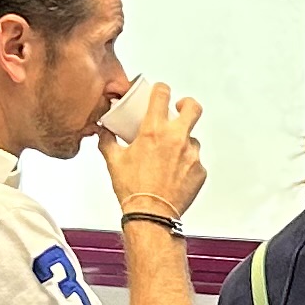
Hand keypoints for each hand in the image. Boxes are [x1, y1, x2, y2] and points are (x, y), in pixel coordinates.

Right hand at [96, 83, 207, 227]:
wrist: (151, 214)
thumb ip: (108, 141)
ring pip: (192, 138)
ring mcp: (191, 154)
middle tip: (180, 109)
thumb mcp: (114, 161)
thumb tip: (104, 132)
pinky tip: (174, 174)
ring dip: (183, 142)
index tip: (160, 92)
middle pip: (193, 107)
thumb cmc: (134, 190)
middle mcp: (176, 138)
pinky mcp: (200, 170)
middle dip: (187, 105)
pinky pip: (195, 161)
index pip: (162, 94)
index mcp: (154, 130)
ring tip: (169, 157)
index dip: (161, 89)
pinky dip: (187, 164)